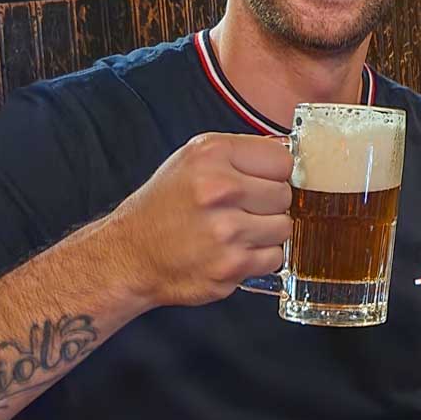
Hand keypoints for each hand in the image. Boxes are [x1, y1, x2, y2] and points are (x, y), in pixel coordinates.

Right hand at [110, 133, 293, 307]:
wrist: (130, 254)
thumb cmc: (165, 205)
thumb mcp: (194, 159)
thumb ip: (242, 152)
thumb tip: (290, 152)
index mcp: (212, 154)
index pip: (282, 159)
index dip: (273, 173)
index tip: (260, 180)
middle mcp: (219, 189)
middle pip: (285, 194)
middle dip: (269, 203)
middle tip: (243, 208)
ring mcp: (226, 230)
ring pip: (284, 227)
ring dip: (266, 232)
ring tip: (237, 230)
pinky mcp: (230, 266)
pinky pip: (274, 258)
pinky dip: (259, 258)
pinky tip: (235, 250)